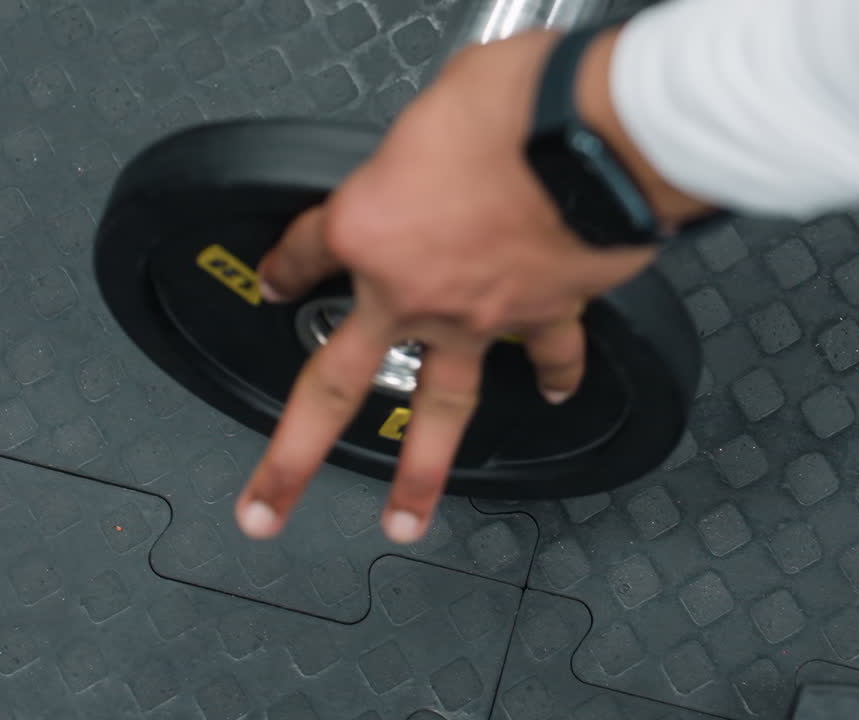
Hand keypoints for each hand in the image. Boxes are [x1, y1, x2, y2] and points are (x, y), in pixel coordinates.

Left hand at [233, 27, 709, 544]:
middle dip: (292, 458)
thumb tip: (439, 142)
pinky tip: (556, 392)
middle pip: (334, 388)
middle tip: (266, 507)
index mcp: (369, 228)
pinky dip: (555, 376)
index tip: (275, 280)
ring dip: (419, 472)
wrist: (592, 141)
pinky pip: (547, 359)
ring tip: (403, 521)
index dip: (285, 267)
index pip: (309, 254)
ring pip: (440, 409)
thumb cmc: (509, 107)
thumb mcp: (434, 102)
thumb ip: (421, 143)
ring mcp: (479, 317)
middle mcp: (413, 289)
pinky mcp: (546, 314)